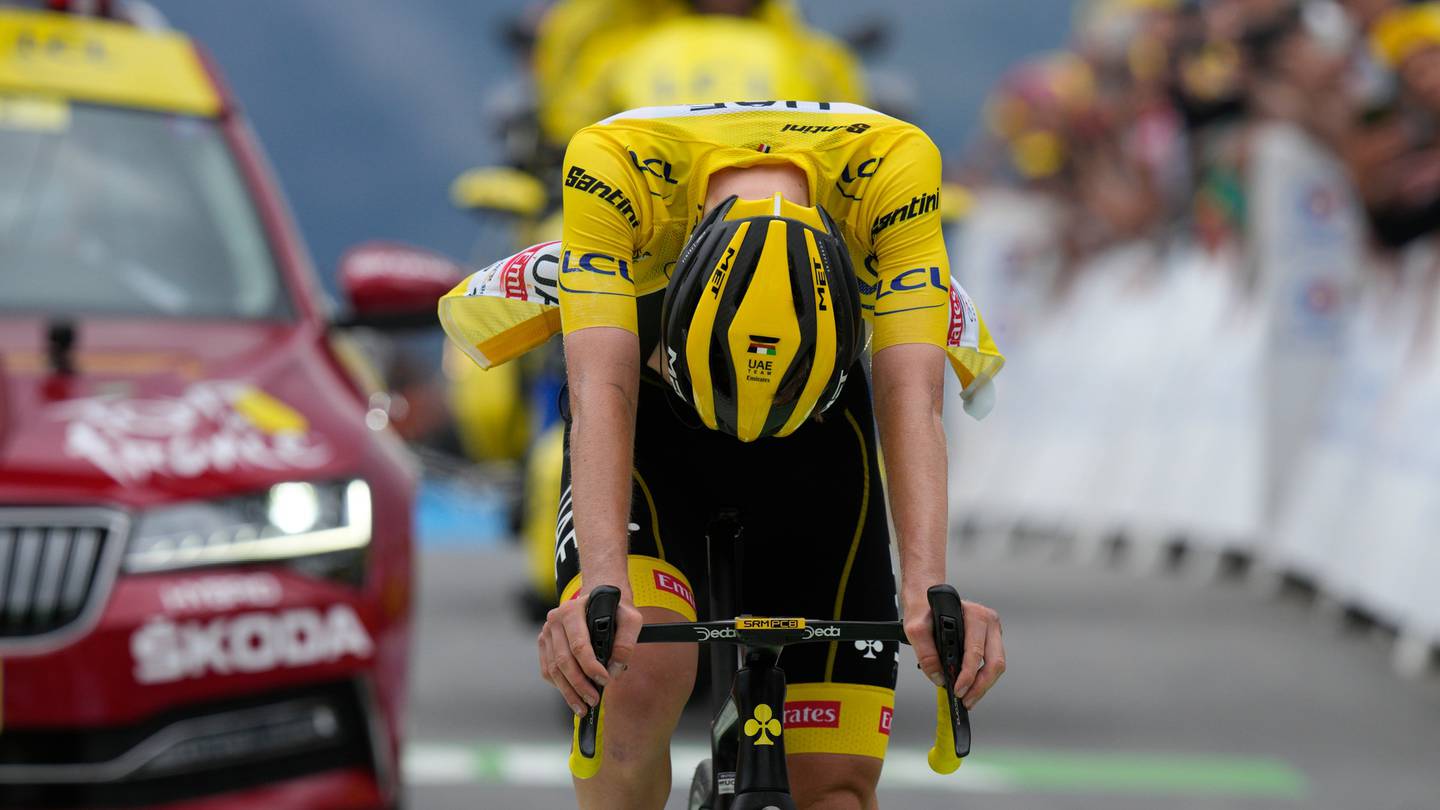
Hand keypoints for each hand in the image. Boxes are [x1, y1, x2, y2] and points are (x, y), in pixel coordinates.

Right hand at [537, 586, 640, 715]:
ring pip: (554, 669)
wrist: (597, 600)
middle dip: (579, 685)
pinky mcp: (544, 644)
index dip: (591, 667)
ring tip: (583, 707)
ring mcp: (546, 632)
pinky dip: (560, 686)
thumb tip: (615, 670)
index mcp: (572, 610)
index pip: (579, 645)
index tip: (605, 680)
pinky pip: (548, 671)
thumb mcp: (630, 619)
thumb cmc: (614, 610)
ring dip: (568, 692)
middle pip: (564, 661)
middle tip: (594, 700)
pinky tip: (573, 696)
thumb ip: (626, 643)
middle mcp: (555, 620)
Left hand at [904, 593, 1005, 709]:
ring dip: (983, 685)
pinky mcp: (991, 640)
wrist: (927, 602)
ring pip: (997, 665)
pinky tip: (972, 688)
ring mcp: (992, 631)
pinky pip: (992, 663)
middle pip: (994, 662)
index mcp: (974, 615)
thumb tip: (939, 678)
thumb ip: (926, 653)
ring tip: (969, 698)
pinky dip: (983, 678)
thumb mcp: (916, 629)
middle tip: (966, 700)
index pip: (976, 651)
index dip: (968, 674)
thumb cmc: (924, 612)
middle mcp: (988, 621)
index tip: (958, 689)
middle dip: (980, 686)